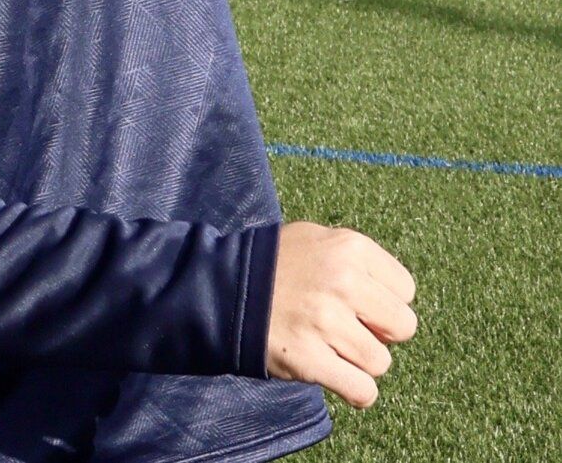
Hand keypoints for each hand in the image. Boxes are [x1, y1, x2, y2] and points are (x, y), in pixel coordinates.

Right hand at [267, 221, 417, 407]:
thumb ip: (357, 261)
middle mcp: (342, 281)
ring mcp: (326, 321)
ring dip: (361, 362)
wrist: (224, 287)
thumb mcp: (318, 240)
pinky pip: (362, 391)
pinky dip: (355, 391)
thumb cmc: (277, 264)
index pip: (405, 289)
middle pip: (403, 326)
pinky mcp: (310, 358)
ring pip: (380, 362)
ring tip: (333, 348)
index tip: (362, 303)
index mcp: (349, 247)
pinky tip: (337, 375)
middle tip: (352, 329)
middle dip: (381, 333)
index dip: (385, 300)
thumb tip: (395, 297)